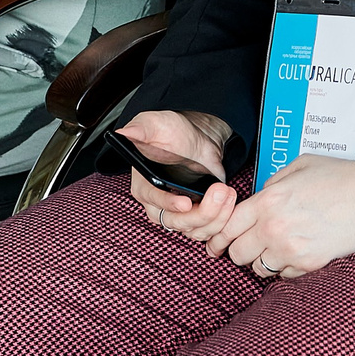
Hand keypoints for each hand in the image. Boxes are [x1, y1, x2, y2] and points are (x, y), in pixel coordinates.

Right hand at [121, 110, 236, 240]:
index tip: (186, 202)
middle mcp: (159, 206)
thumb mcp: (155, 125)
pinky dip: (222, 221)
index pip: (154, 203)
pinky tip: (230, 201)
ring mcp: (179, 214)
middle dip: (202, 211)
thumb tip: (124, 132)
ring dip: (216, 216)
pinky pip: (208, 230)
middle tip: (220, 192)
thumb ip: (140, 129)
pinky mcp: (197, 217)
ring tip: (228, 193)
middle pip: (177, 222)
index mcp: (144, 187)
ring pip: (194, 229)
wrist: (196, 140)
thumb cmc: (172, 132)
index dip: (170, 204)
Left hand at [211, 155, 354, 277]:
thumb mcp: (299, 166)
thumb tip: (259, 198)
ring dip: (262, 260)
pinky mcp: (309, 265)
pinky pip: (283, 276)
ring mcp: (290, 250)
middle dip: (239, 250)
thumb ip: (272, 184)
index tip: (215, 244)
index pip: (227, 226)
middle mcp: (273, 228)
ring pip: (258, 268)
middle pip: (237, 253)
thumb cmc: (338, 177)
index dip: (217, 238)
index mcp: (268, 200)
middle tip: (248, 245)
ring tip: (275, 248)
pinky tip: (295, 252)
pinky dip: (285, 267)